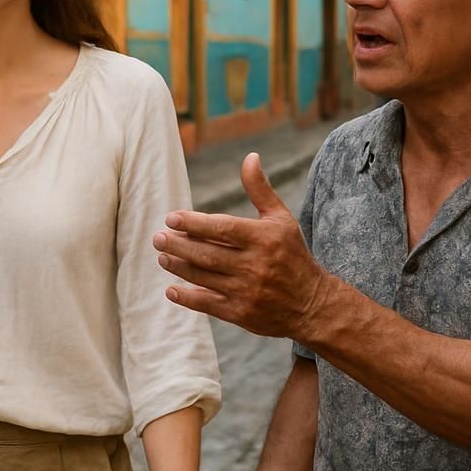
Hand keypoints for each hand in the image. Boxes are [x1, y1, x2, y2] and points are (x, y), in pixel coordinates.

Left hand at [153, 153, 334, 337]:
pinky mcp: (241, 314)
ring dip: (179, 267)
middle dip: (179, 245)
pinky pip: (208, 304)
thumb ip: (260, 189)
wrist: (313, 304)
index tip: (171, 218)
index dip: (194, 223)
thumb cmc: (292, 254)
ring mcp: (247, 292)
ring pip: (204, 278)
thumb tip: (250, 157)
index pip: (222, 228)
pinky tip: (171, 290)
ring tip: (162, 256)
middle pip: (208, 254)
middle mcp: (255, 266)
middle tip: (157, 237)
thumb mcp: (281, 219)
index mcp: (264, 239)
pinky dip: (188, 297)